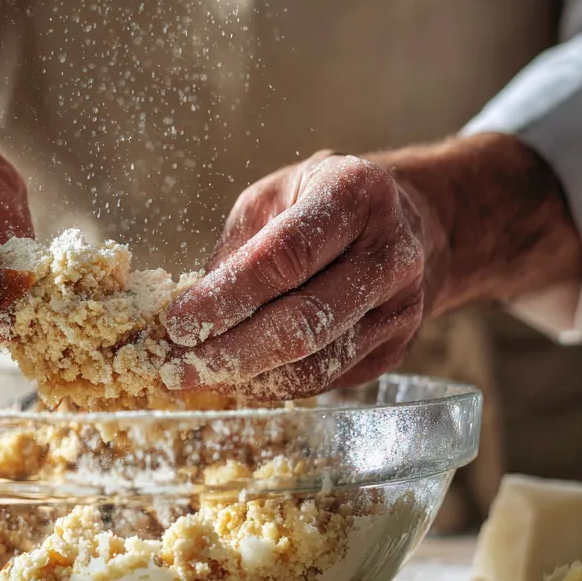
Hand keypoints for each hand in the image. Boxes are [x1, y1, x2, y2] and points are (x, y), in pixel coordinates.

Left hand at [161, 152, 436, 399]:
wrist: (406, 224)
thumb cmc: (317, 204)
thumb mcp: (272, 198)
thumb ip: (235, 251)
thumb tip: (188, 315)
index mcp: (355, 194)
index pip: (286, 257)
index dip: (227, 296)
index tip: (178, 323)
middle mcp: (390, 253)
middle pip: (303, 322)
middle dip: (230, 353)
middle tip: (176, 369)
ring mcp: (400, 308)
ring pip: (314, 364)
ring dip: (247, 379)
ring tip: (196, 379)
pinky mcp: (394, 350)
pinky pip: (325, 380)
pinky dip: (272, 386)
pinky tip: (236, 379)